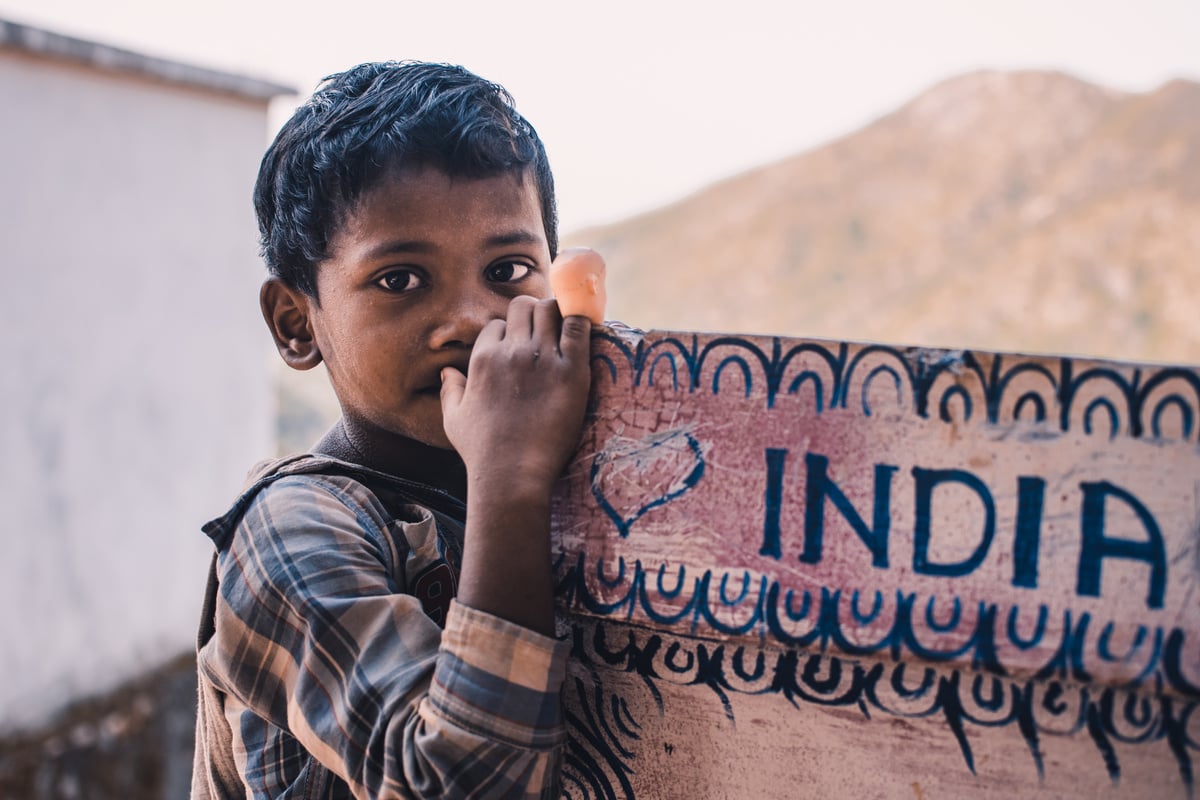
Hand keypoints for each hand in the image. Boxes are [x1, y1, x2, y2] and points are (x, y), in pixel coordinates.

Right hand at [440, 296, 591, 498]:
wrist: (512, 474)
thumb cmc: (482, 451)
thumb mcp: (454, 419)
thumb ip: (451, 391)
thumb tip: (447, 372)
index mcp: (483, 359)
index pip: (497, 325)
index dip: (509, 334)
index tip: (520, 350)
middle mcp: (511, 351)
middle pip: (523, 307)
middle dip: (533, 316)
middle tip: (546, 336)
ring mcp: (542, 358)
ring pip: (550, 309)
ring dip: (557, 315)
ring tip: (565, 333)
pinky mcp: (571, 370)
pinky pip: (578, 326)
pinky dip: (581, 320)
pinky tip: (584, 329)